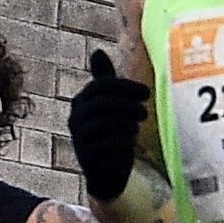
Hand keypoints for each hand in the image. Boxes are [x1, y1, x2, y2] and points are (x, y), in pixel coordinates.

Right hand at [68, 50, 152, 205]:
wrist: (108, 172)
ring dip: (125, 123)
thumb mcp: (113, 106)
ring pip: (102, 123)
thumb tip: (96, 51)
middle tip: (145, 112)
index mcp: (83, 100)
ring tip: (138, 126)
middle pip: (101, 103)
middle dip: (127, 105)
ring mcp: (78, 137)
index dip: (125, 87)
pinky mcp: (85, 156)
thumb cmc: (113, 134)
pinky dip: (121, 140)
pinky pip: (103, 144)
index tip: (146, 93)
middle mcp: (76, 117)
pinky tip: (131, 141)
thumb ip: (106, 81)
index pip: (101, 85)